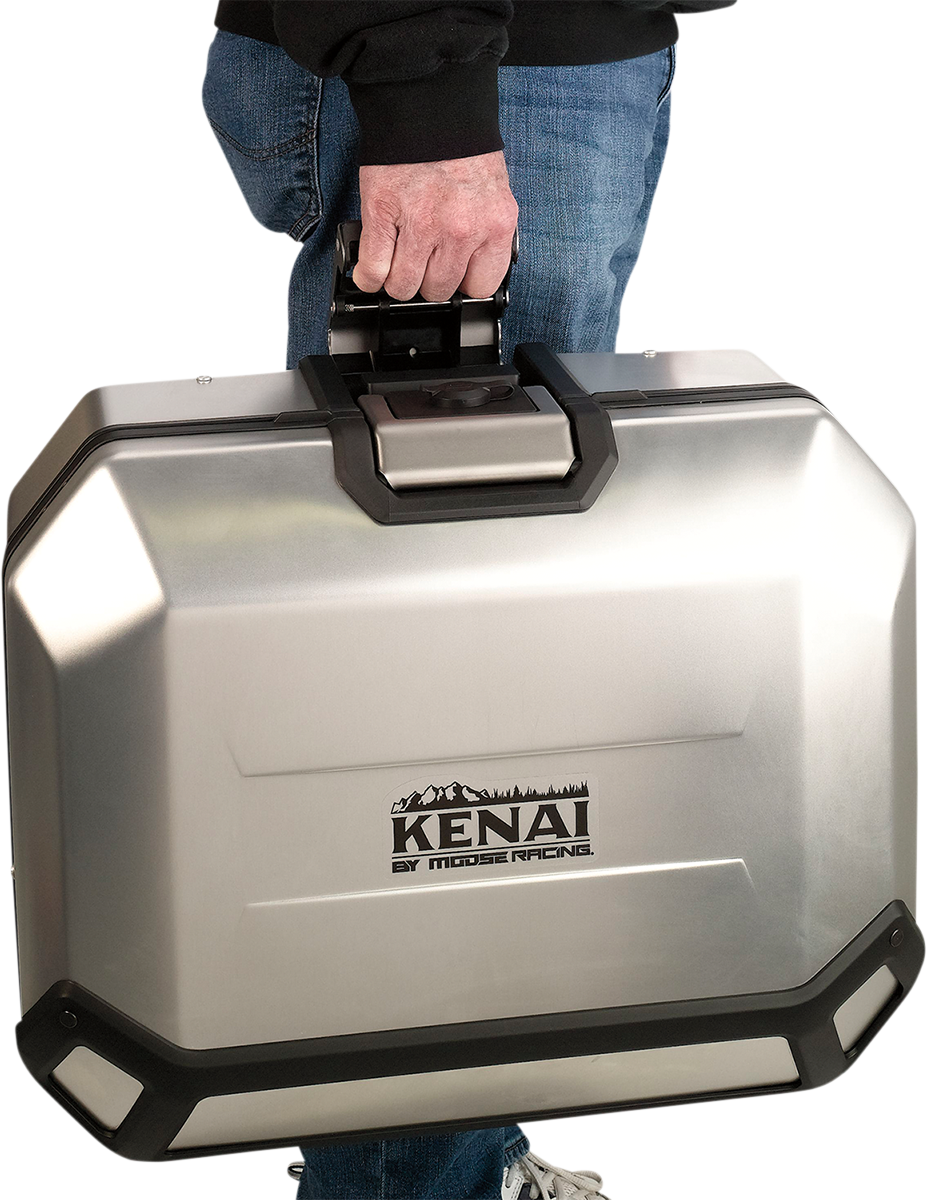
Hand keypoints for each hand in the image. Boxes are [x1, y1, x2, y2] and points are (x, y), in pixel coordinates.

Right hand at [352, 151, 518, 302]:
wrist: (428, 103)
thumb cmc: (460, 149)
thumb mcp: (491, 195)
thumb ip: (484, 236)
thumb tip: (465, 275)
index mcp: (495, 225)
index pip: (480, 286)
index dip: (461, 283)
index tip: (452, 275)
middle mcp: (462, 230)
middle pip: (438, 290)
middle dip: (427, 279)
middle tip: (422, 260)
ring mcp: (421, 225)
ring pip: (404, 286)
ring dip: (397, 279)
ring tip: (397, 261)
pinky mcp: (383, 214)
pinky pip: (375, 271)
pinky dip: (369, 276)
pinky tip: (370, 270)